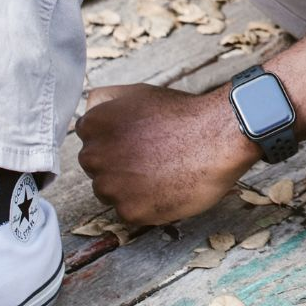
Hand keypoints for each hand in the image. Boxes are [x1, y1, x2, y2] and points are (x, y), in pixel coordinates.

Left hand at [76, 83, 255, 224]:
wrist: (217, 138)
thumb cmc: (182, 115)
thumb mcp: (139, 93)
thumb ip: (106, 100)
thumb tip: (89, 105)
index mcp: (93, 125)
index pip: (89, 139)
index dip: (114, 140)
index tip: (135, 140)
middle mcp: (94, 157)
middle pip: (97, 168)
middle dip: (117, 164)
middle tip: (151, 156)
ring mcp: (111, 186)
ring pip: (110, 192)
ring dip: (129, 186)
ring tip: (161, 171)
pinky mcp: (129, 211)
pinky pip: (129, 212)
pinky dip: (146, 204)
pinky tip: (166, 187)